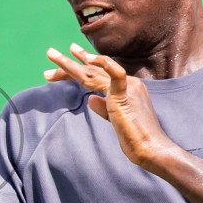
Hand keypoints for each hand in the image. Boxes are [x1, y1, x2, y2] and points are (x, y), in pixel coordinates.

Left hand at [44, 44, 175, 167]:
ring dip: (69, 64)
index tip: (64, 64)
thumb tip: (91, 100)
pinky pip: (115, 75)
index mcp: (125, 88)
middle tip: (50, 54)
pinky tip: (89, 58)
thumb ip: (104, 109)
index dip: (79, 69)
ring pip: (92, 73)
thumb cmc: (136, 139)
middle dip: (69, 64)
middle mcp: (127, 83)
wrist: (151, 149)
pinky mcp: (126, 95)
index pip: (97, 76)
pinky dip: (104, 65)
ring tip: (51, 55)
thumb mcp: (116, 121)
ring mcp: (127, 87)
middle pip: (92, 72)